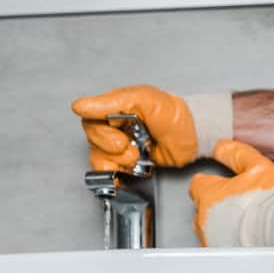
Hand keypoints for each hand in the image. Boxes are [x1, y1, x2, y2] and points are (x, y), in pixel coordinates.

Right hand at [71, 85, 198, 169]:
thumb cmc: (175, 115)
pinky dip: (116, 173)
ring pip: (97, 157)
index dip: (100, 131)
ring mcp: (120, 145)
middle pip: (92, 141)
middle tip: (130, 146)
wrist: (193, 138)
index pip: (90, 119)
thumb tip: (80, 105)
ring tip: (136, 156)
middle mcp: (114, 126)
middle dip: (111, 147)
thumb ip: (110, 102)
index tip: (118, 136)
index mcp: (115, 107)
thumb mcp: (144, 99)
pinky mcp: (127, 162)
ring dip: (117, 161)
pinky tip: (130, 167)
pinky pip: (108, 171)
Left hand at [189, 140, 273, 246]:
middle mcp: (204, 219)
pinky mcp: (221, 255)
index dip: (210, 182)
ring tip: (242, 220)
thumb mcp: (257, 166)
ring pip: (208, 228)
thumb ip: (236, 155)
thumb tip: (222, 147)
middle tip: (237, 202)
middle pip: (201, 208)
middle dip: (215, 204)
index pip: (197, 184)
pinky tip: (243, 236)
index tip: (222, 184)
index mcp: (209, 194)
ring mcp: (211, 239)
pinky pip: (218, 245)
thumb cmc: (270, 200)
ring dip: (220, 224)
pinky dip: (227, 241)